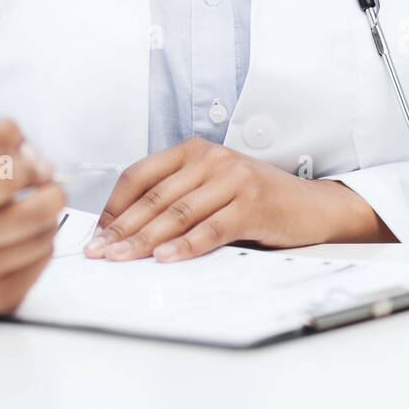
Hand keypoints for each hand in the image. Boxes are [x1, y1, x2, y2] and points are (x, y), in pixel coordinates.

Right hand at [0, 118, 65, 313]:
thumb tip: (41, 166)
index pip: (6, 178)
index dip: (28, 166)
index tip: (27, 166)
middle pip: (35, 214)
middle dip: (51, 193)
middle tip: (44, 187)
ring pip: (44, 237)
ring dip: (47, 218)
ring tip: (25, 213)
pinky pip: (43, 261)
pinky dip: (42, 244)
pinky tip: (20, 240)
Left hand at [84, 136, 394, 262]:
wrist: (310, 206)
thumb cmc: (256, 199)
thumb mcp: (212, 186)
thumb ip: (177, 197)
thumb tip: (126, 228)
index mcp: (194, 150)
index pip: (141, 174)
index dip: (116, 205)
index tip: (98, 233)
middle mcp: (211, 159)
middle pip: (155, 197)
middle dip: (122, 228)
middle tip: (99, 251)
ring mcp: (232, 179)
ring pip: (177, 214)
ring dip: (144, 240)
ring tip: (122, 258)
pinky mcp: (251, 204)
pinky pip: (210, 228)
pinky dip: (186, 246)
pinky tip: (166, 259)